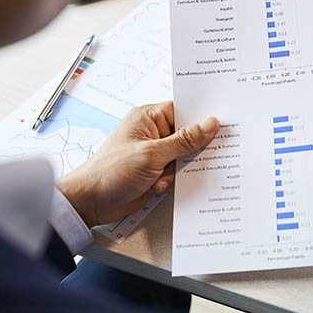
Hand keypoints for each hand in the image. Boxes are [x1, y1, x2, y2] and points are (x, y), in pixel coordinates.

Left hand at [57, 101, 218, 227]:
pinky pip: (177, 172)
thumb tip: (209, 124)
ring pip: (185, 156)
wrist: (91, 202)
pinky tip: (157, 185)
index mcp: (148, 118)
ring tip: (164, 175)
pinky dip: (172, 180)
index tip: (222, 123)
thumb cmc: (110, 172)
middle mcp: (152, 132)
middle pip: (188, 134)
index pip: (183, 110)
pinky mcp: (156, 171)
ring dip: (179, 168)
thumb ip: (184, 140)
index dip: (202, 116)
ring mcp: (154, 152)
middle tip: (198, 155)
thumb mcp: (152, 154)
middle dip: (192, 148)